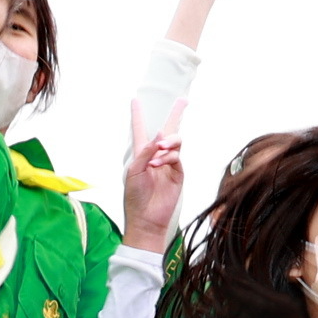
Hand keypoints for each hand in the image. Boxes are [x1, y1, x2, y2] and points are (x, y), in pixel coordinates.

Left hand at [122, 100, 185, 249]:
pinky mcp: (178, 173)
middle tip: (183, 100)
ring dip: (168, 142)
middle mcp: (156, 155)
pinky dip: (168, 157)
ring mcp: (169, 163)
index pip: (140, 130)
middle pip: (168, 130)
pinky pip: (176, 157)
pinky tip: (159, 163)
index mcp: (141, 153)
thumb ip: (146, 152)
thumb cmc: (135, 196)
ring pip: (175, 141)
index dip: (138, 115)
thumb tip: (160, 135)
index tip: (135, 99)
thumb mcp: (134, 171)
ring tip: (160, 150)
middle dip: (176, 114)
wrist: (147, 218)